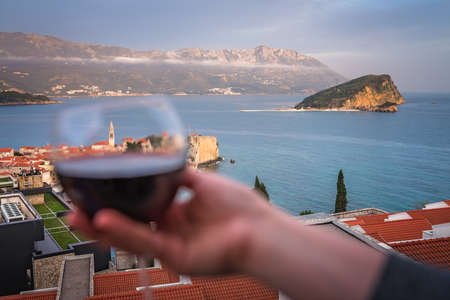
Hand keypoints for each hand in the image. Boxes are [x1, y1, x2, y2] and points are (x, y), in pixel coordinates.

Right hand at [69, 168, 273, 274]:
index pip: (139, 209)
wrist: (260, 229)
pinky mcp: (176, 257)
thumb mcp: (201, 181)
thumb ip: (176, 174)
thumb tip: (158, 161)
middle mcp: (170, 230)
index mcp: (176, 213)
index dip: (118, 202)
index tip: (98, 189)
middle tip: (75, 208)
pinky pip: (146, 241)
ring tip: (78, 216)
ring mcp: (172, 245)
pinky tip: (103, 221)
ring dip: (102, 228)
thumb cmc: (238, 206)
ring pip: (130, 237)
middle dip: (100, 219)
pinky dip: (125, 231)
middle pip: (128, 226)